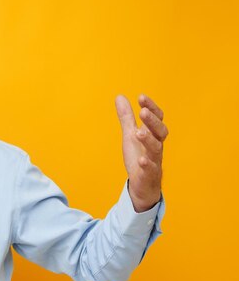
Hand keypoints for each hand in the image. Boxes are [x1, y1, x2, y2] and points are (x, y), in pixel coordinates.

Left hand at [115, 94, 168, 211]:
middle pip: (160, 131)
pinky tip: (141, 160)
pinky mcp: (149, 174)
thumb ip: (127, 117)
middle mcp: (156, 145)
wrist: (143, 184)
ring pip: (156, 149)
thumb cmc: (139, 156)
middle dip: (152, 121)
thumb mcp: (130, 134)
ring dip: (148, 140)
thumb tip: (120, 96)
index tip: (141, 97)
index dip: (151, 107)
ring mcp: (154, 160)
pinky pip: (150, 169)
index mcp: (152, 134)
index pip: (157, 118)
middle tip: (143, 112)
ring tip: (138, 133)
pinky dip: (146, 164)